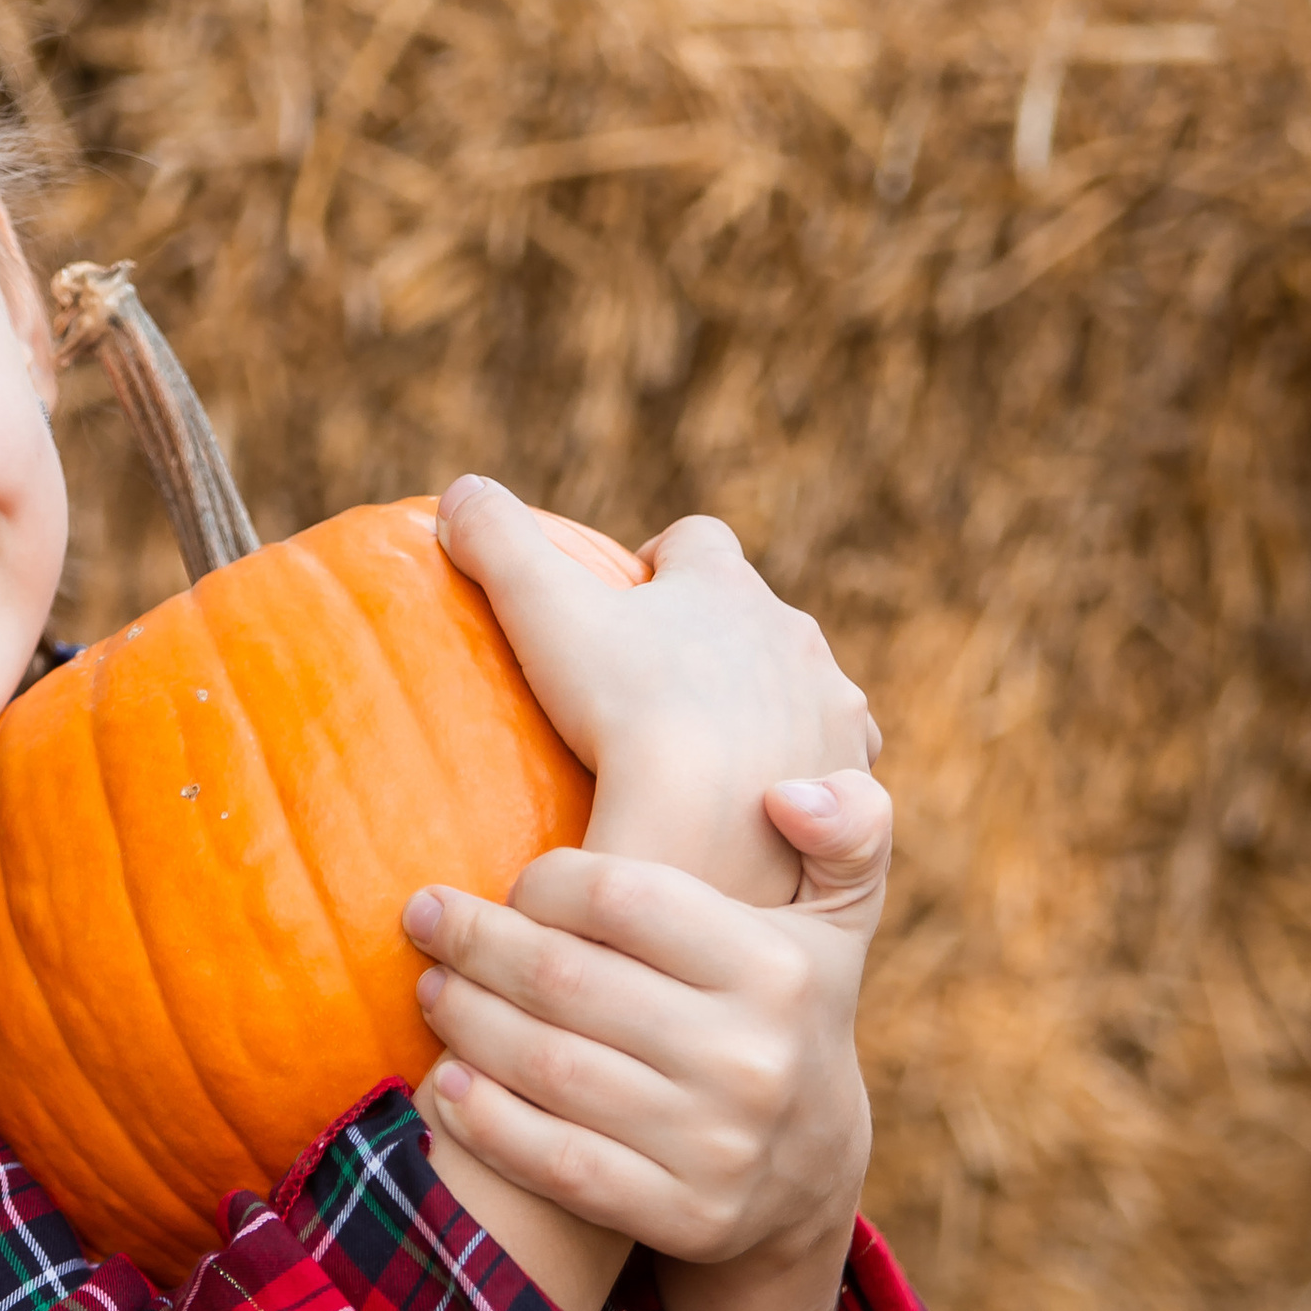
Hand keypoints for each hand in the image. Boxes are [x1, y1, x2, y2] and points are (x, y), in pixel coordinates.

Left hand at [406, 769, 890, 1310]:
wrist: (811, 1172)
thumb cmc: (788, 1009)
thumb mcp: (838, 918)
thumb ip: (847, 829)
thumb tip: (789, 790)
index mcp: (780, 968)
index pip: (621, 898)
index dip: (545, 882)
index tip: (515, 884)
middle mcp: (753, 1058)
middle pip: (565, 981)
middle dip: (476, 942)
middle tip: (428, 920)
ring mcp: (718, 1146)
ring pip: (546, 1067)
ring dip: (465, 1021)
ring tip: (430, 990)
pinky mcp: (684, 1217)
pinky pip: (554, 1162)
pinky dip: (486, 1122)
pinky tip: (446, 1084)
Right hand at [438, 484, 877, 904]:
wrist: (716, 822)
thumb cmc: (627, 710)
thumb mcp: (546, 615)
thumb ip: (500, 545)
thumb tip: (460, 489)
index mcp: (723, 583)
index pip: (697, 539)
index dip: (665, 557)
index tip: (635, 588)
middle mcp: (792, 632)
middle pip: (756, 612)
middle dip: (718, 635)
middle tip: (662, 684)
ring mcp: (830, 704)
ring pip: (800, 685)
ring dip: (766, 703)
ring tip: (715, 751)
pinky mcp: (850, 775)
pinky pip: (835, 762)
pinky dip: (804, 772)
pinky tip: (761, 806)